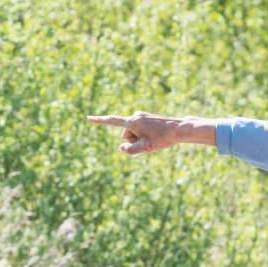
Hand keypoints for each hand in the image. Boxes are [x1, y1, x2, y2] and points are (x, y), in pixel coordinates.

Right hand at [86, 112, 215, 153]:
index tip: (88, 118)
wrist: (180, 129)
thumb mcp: (146, 148)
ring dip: (139, 138)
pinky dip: (144, 135)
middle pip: (125, 134)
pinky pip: (139, 130)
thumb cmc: (163, 138)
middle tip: (149, 142)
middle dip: (133, 140)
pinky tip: (156, 136)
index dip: (99, 121)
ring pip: (133, 133)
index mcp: (133, 122)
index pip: (112, 121)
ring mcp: (141, 116)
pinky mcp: (146, 118)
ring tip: (154, 138)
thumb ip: (130, 150)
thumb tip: (122, 148)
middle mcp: (135, 116)